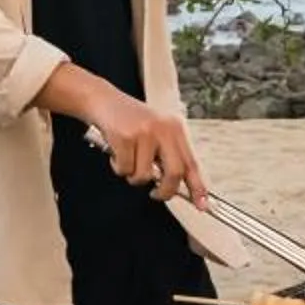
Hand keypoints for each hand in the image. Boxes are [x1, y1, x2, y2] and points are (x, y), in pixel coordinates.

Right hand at [87, 92, 207, 205]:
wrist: (103, 100)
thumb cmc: (128, 120)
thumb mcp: (155, 132)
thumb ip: (167, 156)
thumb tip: (176, 186)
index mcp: (175, 129)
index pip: (192, 163)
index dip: (198, 187)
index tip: (202, 205)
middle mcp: (164, 129)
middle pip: (175, 173)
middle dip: (164, 191)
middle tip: (155, 194)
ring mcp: (145, 132)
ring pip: (144, 176)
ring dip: (132, 176)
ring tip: (126, 160)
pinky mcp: (125, 137)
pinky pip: (124, 169)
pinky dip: (117, 167)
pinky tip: (115, 152)